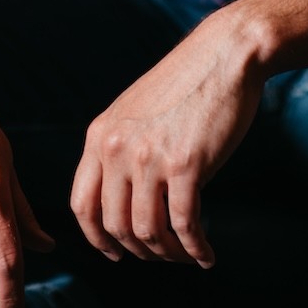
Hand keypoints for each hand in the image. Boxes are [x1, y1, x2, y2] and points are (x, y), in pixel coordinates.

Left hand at [70, 13, 264, 268]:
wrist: (225, 54)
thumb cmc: (186, 83)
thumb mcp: (134, 112)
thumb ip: (121, 149)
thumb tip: (123, 203)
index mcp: (100, 134)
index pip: (82, 205)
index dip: (97, 239)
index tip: (115, 253)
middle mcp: (117, 147)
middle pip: (115, 226)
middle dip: (140, 251)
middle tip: (163, 254)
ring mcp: (149, 157)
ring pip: (148, 232)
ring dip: (168, 253)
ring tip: (186, 254)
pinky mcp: (186, 164)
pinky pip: (185, 224)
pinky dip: (195, 248)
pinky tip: (206, 254)